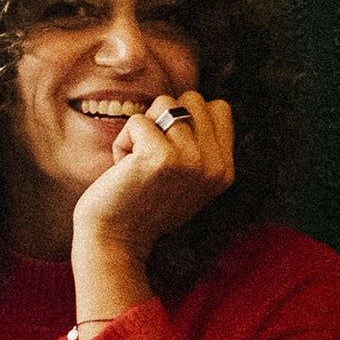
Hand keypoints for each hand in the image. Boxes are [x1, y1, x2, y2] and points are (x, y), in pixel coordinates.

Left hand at [71, 91, 233, 268]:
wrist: (115, 241)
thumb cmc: (142, 205)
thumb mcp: (186, 178)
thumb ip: (199, 145)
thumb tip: (192, 99)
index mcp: (224, 170)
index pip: (219, 108)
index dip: (187, 117)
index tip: (170, 151)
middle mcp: (214, 165)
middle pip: (192, 99)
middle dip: (164, 118)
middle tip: (151, 157)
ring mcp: (191, 160)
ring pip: (164, 103)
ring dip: (141, 130)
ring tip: (137, 164)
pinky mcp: (161, 157)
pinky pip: (137, 120)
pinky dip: (122, 141)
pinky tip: (123, 170)